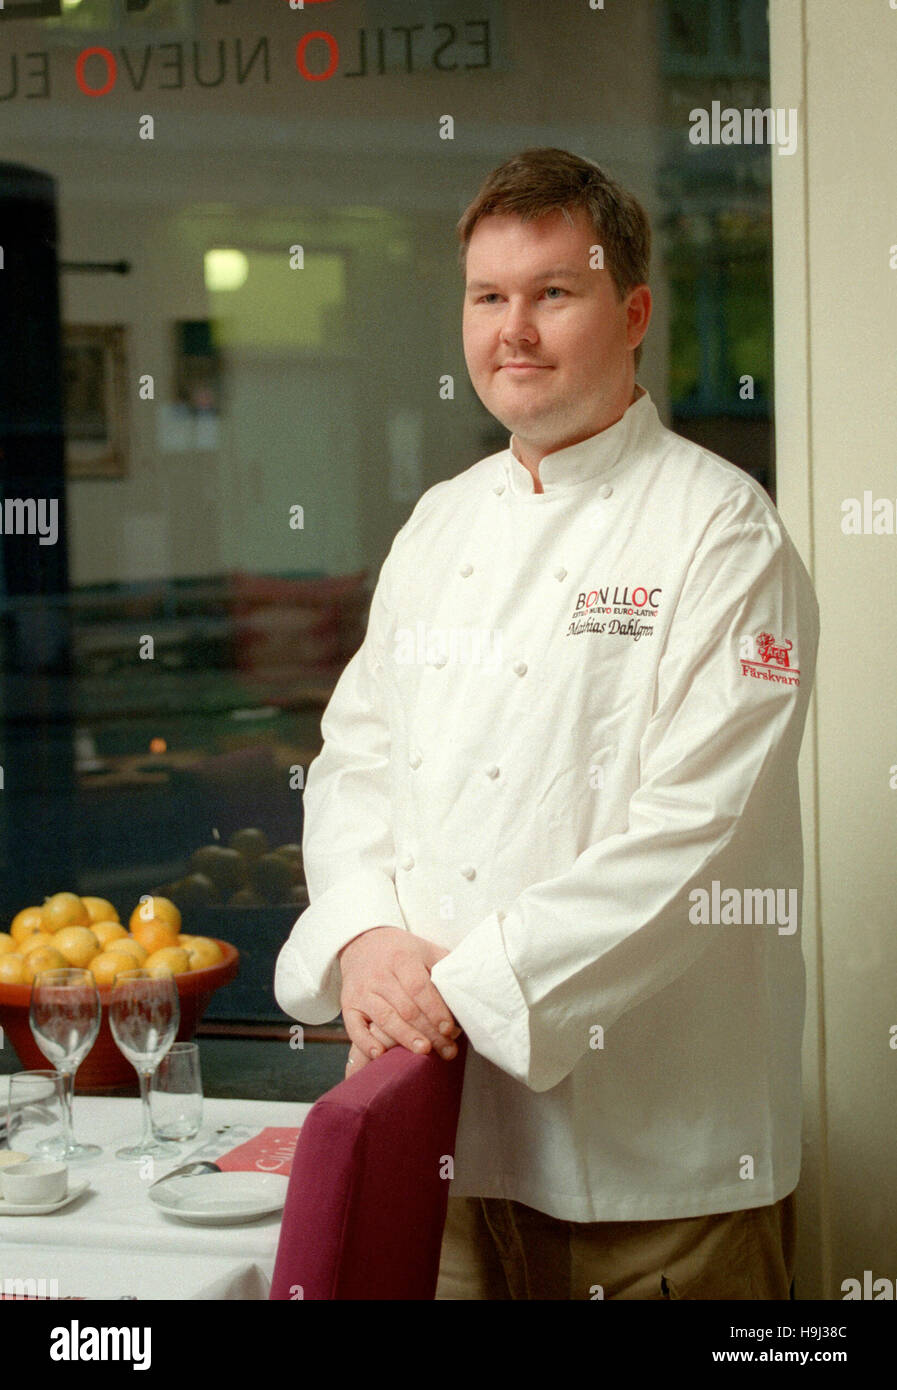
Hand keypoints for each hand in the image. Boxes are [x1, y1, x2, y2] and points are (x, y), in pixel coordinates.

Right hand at [338, 926, 461, 1063]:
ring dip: (405, 1038)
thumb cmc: (402, 952)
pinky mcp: (349, 1004)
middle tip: (447, 1049)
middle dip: (429, 1031)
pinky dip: (366, 1042)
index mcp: (402, 959)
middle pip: (406, 1008)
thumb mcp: (425, 950)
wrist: (362, 943)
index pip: (420, 987)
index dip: (435, 1010)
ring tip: (424, 1052)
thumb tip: (469, 987)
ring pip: (385, 1018)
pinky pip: (355, 1026)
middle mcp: (380, 975)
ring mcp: (363, 991)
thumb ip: (445, 966)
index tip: (450, 1028)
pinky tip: (380, 1054)